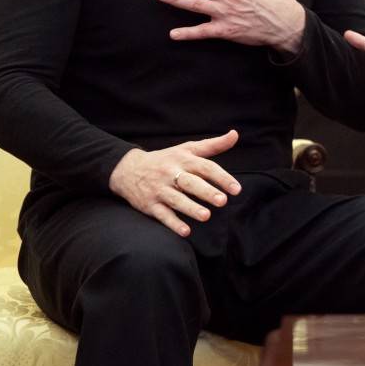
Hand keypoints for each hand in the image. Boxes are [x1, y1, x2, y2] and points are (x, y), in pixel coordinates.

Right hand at [107, 130, 242, 236]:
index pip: (205, 167)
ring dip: (191, 208)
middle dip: (206, 192)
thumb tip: (235, 134)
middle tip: (222, 201)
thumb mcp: (187, 149)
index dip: (222, 177)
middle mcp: (171, 174)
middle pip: (190, 183)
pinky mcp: (149, 205)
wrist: (127, 169)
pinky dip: (173, 223)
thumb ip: (213, 145)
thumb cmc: (166, 159)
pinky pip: (162, 215)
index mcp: (183, 160)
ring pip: (176, 200)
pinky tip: (185, 231)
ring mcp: (160, 190)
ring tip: (206, 216)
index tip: (236, 189)